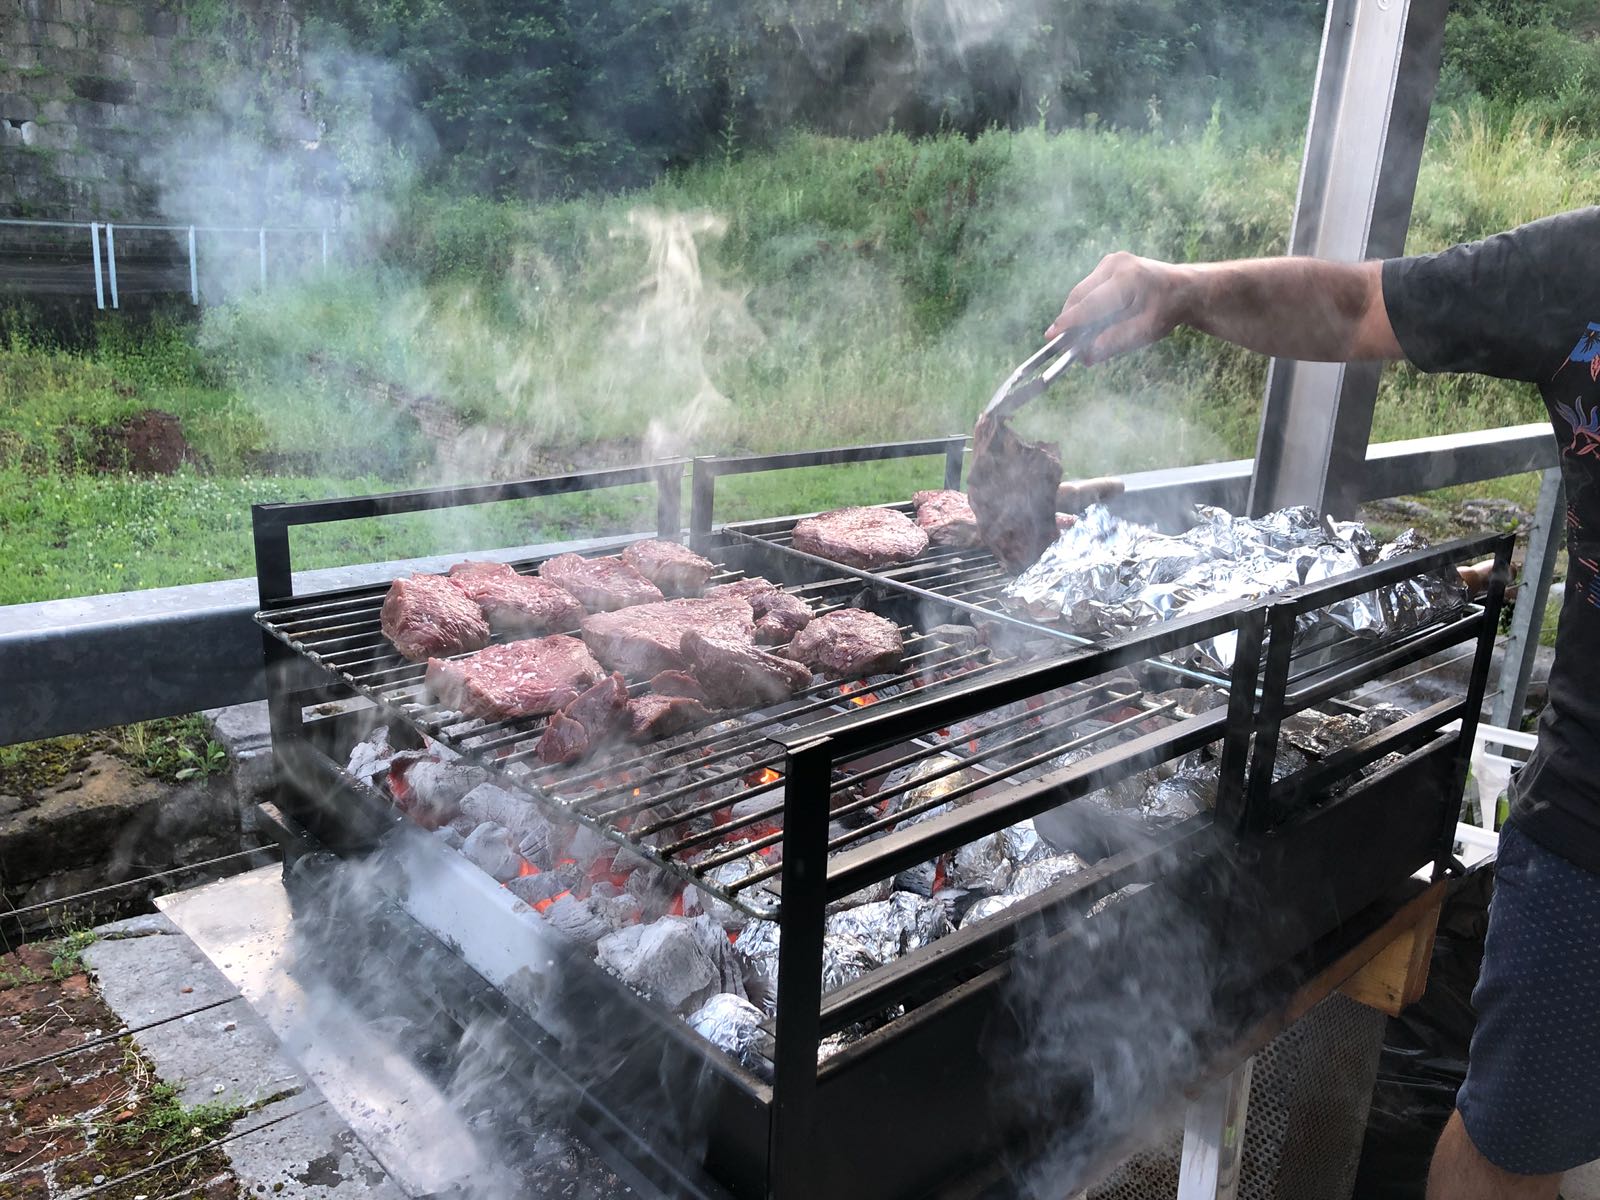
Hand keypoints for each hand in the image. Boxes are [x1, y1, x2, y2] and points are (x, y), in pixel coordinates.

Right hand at [1044, 251, 1192, 363]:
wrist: (1185, 287)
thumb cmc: (1168, 310)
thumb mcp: (1145, 331)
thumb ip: (1115, 342)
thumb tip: (1085, 356)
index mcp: (1127, 278)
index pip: (1090, 304)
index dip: (1069, 322)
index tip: (1051, 336)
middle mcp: (1115, 264)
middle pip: (1080, 295)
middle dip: (1069, 320)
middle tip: (1060, 343)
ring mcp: (1110, 261)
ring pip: (1081, 292)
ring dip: (1077, 314)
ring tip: (1076, 337)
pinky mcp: (1108, 265)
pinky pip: (1089, 289)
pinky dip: (1086, 307)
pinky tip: (1089, 323)